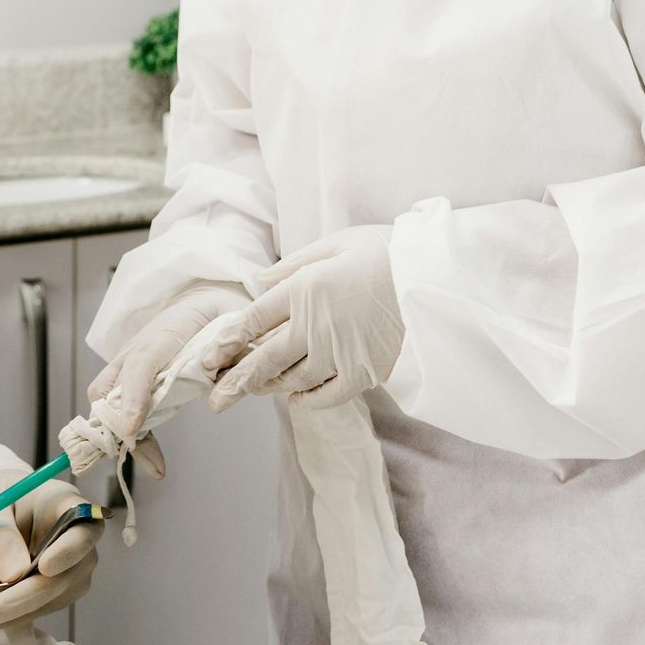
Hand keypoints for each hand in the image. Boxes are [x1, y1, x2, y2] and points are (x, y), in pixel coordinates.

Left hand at [0, 473, 102, 628]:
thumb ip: (0, 534)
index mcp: (66, 504)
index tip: (44, 568)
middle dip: (26, 597)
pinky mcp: (54, 591)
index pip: (82, 530)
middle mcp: (77, 539)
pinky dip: (6, 619)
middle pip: (66, 575)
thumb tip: (14, 574)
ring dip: (11, 613)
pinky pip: (35, 609)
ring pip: (51, 600)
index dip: (68, 551)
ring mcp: (70, 568)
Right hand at [85, 280, 248, 470]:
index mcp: (168, 330)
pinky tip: (150, 454)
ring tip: (153, 463)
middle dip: (116, 426)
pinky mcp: (130, 376)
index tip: (132, 429)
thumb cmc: (220, 311)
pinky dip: (126, 431)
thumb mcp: (237, 323)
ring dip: (119, 433)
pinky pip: (115, 405)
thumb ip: (233, 350)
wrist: (205, 297)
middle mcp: (139, 347)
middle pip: (109, 387)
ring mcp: (129, 361)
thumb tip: (225, 377)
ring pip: (105, 399)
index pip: (141, 363)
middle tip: (149, 461)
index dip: (133, 396)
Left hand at [204, 225, 402, 412]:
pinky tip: (298, 399)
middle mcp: (315, 324)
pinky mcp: (365, 369)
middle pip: (265, 360)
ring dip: (271, 388)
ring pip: (294, 379)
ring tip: (255, 392)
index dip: (227, 341)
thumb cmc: (384, 251)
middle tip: (216, 401)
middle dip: (236, 383)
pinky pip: (329, 394)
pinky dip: (310, 400)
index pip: (252, 321)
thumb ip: (293, 265)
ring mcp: (340, 351)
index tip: (209, 358)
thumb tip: (259, 280)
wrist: (434, 274)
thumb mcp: (334, 244)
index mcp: (303, 289)